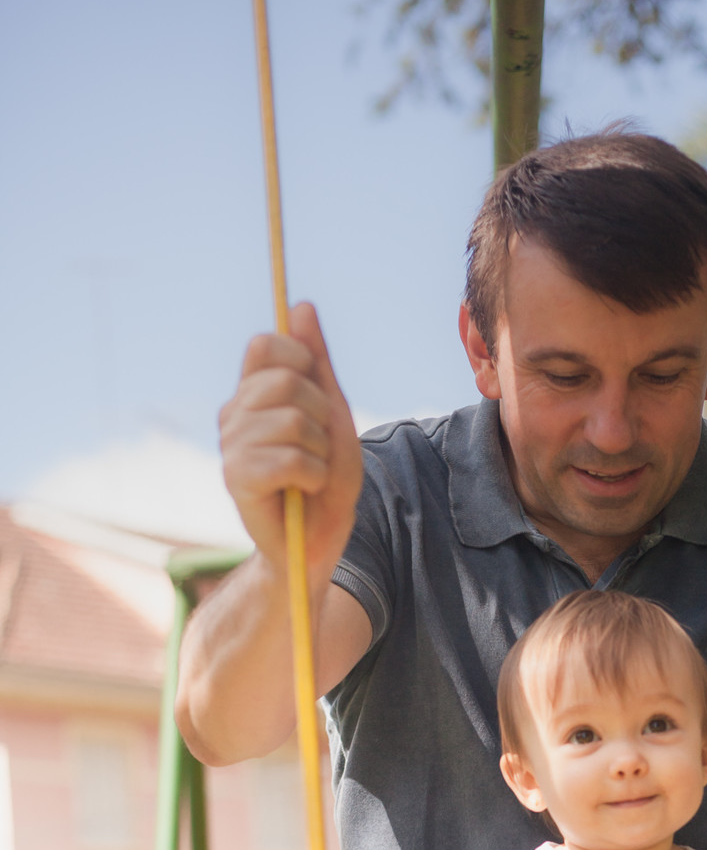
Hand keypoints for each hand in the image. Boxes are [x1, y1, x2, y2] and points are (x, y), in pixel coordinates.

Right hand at [219, 302, 361, 580]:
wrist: (315, 543)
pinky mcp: (236, 478)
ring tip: (311, 473)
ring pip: (293, 420)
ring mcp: (231, 445)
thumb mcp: (333, 415)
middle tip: (319, 447)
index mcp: (253, 394)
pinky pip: (290, 459)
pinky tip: (304, 491)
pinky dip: (314, 476)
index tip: (318, 394)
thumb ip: (318, 363)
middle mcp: (234, 414)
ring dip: (321, 451)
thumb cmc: (325, 482)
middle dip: (322, 415)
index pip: (267, 344)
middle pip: (287, 381)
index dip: (301, 360)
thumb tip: (301, 306)